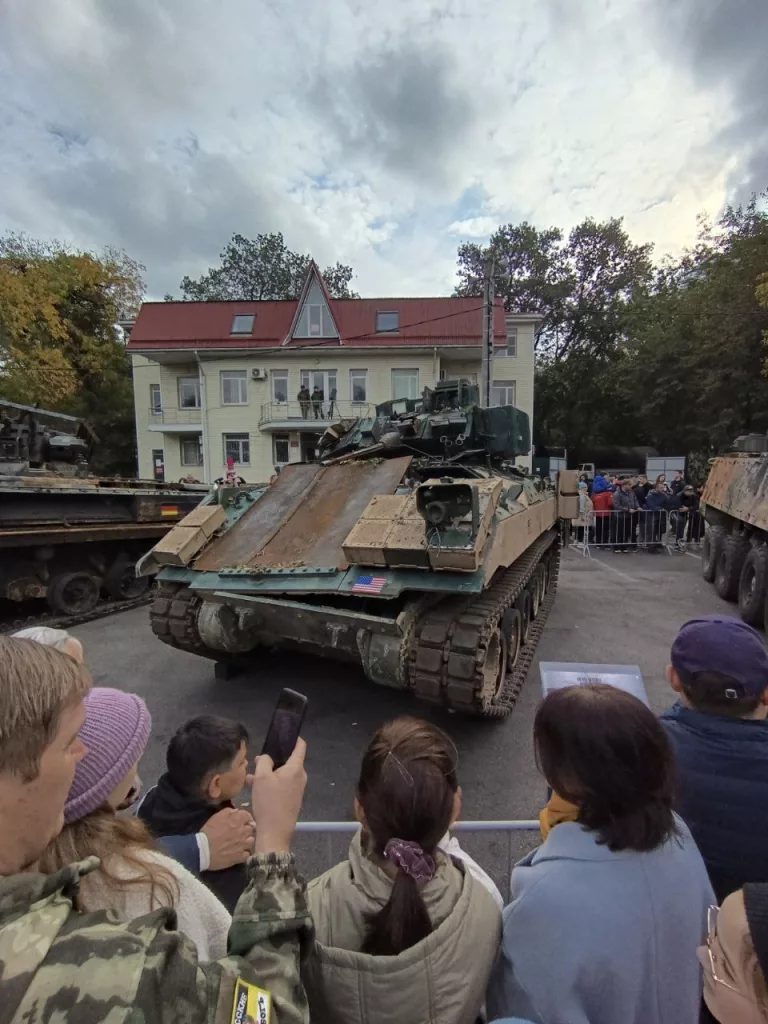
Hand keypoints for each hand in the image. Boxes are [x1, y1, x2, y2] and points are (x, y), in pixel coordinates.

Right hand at [202, 807, 255, 869]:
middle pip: (251, 829)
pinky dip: (245, 853)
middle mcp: (243, 832)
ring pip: (251, 841)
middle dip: (246, 829)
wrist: (204, 850)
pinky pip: (248, 854)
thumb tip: (237, 812)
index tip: (243, 820)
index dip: (246, 818)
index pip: (247, 816)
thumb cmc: (209, 831)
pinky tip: (240, 853)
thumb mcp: (217, 816)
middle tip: (240, 832)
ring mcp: (243, 845)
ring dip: (247, 841)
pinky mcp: (240, 856)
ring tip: (241, 843)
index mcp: (238, 820)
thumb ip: (229, 812)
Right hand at [249, 738, 306, 854]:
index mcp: (296, 768)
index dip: (293, 738)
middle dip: (273, 759)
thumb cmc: (269, 802)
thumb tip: (266, 757)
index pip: (300, 747)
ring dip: (268, 773)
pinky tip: (254, 787)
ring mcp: (297, 789)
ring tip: (251, 776)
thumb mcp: (261, 778)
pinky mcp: (292, 799)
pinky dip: (270, 783)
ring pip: (282, 774)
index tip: (283, 734)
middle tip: (257, 760)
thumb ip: (264, 761)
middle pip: (288, 761)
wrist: (275, 832)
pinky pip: (282, 785)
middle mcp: (300, 777)